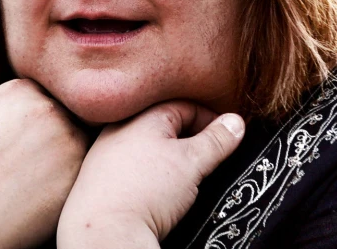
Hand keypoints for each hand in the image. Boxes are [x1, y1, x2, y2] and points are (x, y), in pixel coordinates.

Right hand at [0, 79, 87, 248]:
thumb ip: (25, 103)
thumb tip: (63, 100)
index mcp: (19, 88)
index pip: (51, 97)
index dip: (41, 124)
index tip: (23, 143)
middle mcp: (44, 104)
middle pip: (71, 114)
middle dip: (58, 138)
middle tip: (29, 164)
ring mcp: (64, 132)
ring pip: (83, 140)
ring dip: (68, 158)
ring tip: (33, 179)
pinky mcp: (79, 164)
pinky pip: (88, 166)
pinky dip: (71, 180)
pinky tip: (42, 192)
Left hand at [57, 101, 244, 247]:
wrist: (107, 230)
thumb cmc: (147, 191)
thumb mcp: (192, 162)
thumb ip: (216, 140)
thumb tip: (236, 121)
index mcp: (143, 116)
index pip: (185, 106)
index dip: (210, 121)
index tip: (227, 139)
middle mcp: (120, 127)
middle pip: (166, 126)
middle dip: (191, 140)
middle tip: (209, 160)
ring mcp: (105, 152)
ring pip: (148, 147)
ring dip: (169, 158)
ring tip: (184, 179)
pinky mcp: (100, 177)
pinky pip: (132, 166)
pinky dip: (149, 173)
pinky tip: (157, 190)